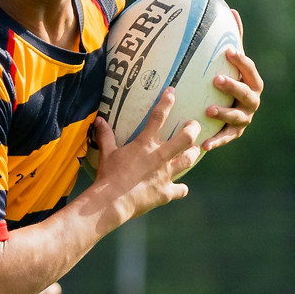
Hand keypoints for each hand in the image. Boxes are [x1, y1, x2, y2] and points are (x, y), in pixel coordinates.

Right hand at [91, 90, 200, 224]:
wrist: (112, 202)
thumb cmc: (108, 176)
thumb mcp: (106, 154)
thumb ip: (105, 136)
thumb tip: (98, 120)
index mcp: (145, 144)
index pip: (158, 117)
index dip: (166, 102)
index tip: (172, 91)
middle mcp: (160, 156)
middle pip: (185, 138)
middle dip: (193, 129)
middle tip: (194, 126)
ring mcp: (166, 174)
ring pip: (188, 160)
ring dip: (193, 154)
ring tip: (195, 150)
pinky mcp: (166, 192)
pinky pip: (181, 189)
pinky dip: (181, 189)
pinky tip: (181, 188)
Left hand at [200, 22, 262, 154]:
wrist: (227, 111)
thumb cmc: (227, 80)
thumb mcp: (230, 62)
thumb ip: (233, 39)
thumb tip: (231, 9)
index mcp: (252, 81)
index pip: (250, 69)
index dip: (241, 61)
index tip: (228, 51)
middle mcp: (252, 101)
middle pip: (247, 93)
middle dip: (234, 86)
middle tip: (216, 79)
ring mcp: (244, 119)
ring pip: (237, 117)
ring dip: (224, 113)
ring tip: (208, 109)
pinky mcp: (234, 134)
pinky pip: (225, 138)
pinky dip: (216, 142)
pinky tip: (203, 145)